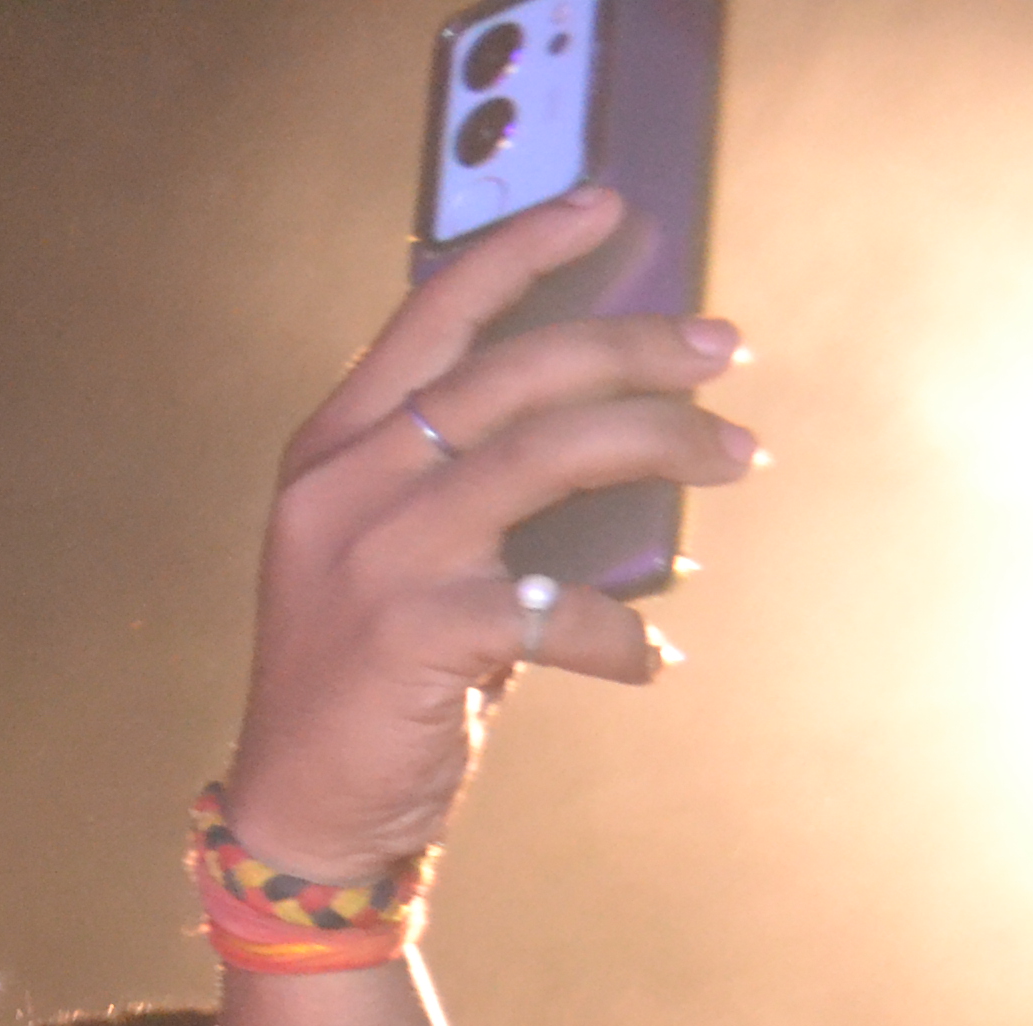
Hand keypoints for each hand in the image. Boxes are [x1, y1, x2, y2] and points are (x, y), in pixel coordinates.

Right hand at [221, 186, 755, 887]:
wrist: (300, 810)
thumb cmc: (366, 679)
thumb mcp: (384, 555)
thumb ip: (458, 484)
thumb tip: (611, 422)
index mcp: (331, 454)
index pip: (430, 317)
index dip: (520, 249)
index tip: (605, 207)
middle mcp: (345, 491)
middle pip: (515, 374)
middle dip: (636, 348)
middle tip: (720, 352)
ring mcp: (377, 560)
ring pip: (549, 456)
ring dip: (663, 444)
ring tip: (732, 455)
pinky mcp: (416, 635)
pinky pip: (557, 607)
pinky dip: (621, 632)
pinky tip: (649, 656)